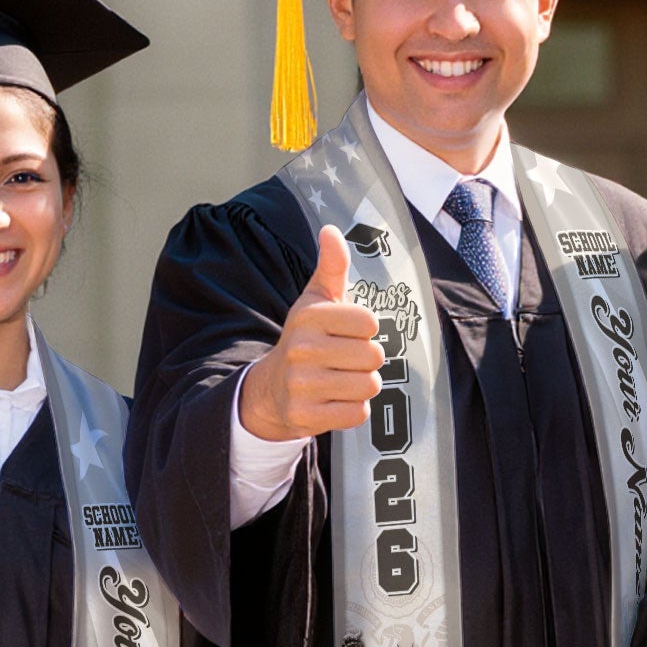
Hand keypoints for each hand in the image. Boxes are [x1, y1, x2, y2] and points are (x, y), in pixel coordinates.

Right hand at [237, 225, 385, 441]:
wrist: (272, 387)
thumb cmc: (306, 338)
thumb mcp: (316, 300)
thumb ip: (332, 266)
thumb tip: (331, 230)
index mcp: (309, 316)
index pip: (369, 322)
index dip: (365, 330)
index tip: (346, 332)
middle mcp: (302, 349)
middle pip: (374, 356)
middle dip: (366, 360)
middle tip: (345, 360)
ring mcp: (302, 385)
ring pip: (369, 386)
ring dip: (362, 385)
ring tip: (341, 379)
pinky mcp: (306, 415)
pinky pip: (358, 414)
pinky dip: (353, 409)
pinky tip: (334, 400)